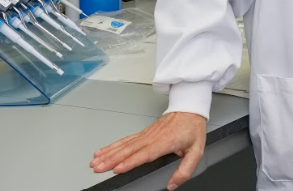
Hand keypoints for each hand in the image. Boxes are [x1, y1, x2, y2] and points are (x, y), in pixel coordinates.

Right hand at [91, 112, 206, 189]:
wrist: (190, 108)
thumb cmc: (192, 127)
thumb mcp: (196, 150)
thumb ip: (185, 169)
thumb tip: (173, 184)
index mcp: (165, 142)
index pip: (145, 153)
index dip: (131, 161)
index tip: (118, 168)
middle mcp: (153, 137)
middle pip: (129, 149)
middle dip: (112, 159)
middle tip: (98, 168)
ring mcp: (146, 134)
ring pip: (124, 144)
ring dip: (108, 153)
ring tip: (95, 161)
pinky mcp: (144, 132)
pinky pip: (126, 139)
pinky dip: (112, 145)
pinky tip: (103, 150)